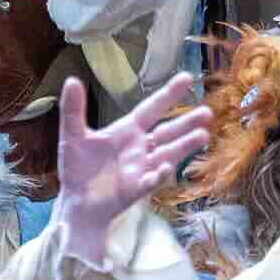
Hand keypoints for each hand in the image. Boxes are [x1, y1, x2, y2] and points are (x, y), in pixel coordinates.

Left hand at [55, 73, 210, 264]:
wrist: (76, 202)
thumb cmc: (77, 168)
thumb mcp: (73, 135)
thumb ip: (73, 109)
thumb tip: (71, 80)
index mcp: (127, 131)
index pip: (152, 108)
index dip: (168, 94)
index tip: (187, 77)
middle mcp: (139, 148)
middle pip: (167, 132)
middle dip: (186, 122)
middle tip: (208, 112)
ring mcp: (141, 168)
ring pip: (167, 154)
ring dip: (183, 146)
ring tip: (203, 135)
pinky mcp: (136, 189)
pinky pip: (150, 180)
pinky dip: (159, 174)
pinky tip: (166, 167)